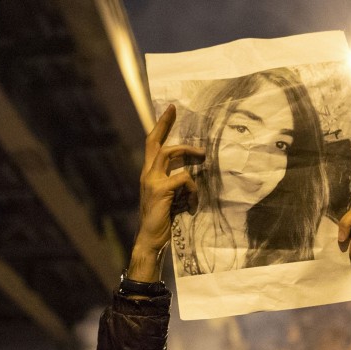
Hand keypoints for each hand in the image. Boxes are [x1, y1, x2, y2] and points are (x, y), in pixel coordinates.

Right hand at [130, 105, 204, 281]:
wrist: (150, 239)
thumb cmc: (161, 221)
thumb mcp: (168, 198)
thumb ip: (175, 184)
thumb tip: (191, 176)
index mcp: (148, 175)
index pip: (152, 145)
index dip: (160, 126)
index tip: (170, 110)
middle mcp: (147, 174)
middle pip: (157, 142)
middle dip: (167, 125)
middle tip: (177, 112)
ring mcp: (152, 181)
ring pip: (171, 153)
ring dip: (189, 152)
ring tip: (203, 157)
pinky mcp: (161, 190)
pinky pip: (184, 178)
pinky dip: (192, 188)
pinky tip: (193, 201)